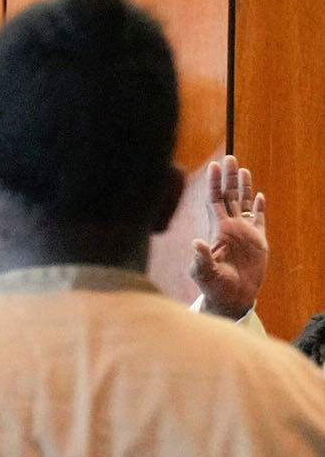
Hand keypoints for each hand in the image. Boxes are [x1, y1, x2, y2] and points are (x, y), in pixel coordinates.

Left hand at [190, 153, 267, 320]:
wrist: (232, 299)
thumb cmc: (215, 288)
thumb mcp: (204, 274)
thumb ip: (201, 259)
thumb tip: (196, 243)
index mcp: (217, 231)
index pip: (214, 201)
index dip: (213, 183)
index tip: (213, 165)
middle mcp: (229, 228)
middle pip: (229, 196)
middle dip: (228, 177)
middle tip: (229, 157)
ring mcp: (244, 233)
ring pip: (243, 203)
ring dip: (243, 187)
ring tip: (242, 169)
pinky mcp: (258, 241)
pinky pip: (259, 219)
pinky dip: (260, 207)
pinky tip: (260, 196)